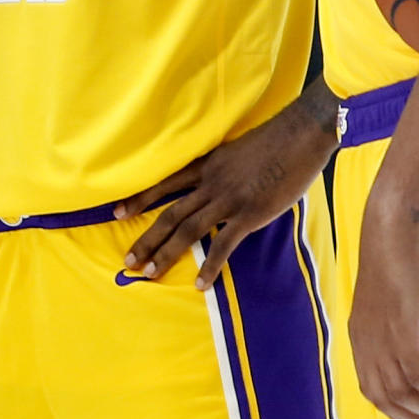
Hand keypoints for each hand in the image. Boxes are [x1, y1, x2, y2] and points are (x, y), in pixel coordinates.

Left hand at [114, 85, 337, 287]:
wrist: (301, 134)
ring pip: (187, 230)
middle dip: (146, 238)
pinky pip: (223, 244)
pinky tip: (200, 284)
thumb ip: (225, 168)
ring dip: (165, 254)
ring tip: (148, 274)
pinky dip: (210, 266)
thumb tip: (221, 183)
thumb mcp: (239, 150)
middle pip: (169, 213)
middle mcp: (211, 182)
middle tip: (127, 260)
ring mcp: (228, 199)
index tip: (118, 212)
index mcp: (208, 164)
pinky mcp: (249, 214)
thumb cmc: (276, 140)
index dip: (141, 199)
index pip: (165, 183)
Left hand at [348, 196, 418, 418]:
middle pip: (386, 399)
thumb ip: (390, 323)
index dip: (394, 411)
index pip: (371, 389)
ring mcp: (382, 337)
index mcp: (359, 337)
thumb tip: (407, 338)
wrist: (389, 231)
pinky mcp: (402, 329)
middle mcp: (366, 343)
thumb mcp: (385, 299)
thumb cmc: (393, 259)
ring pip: (404, 392)